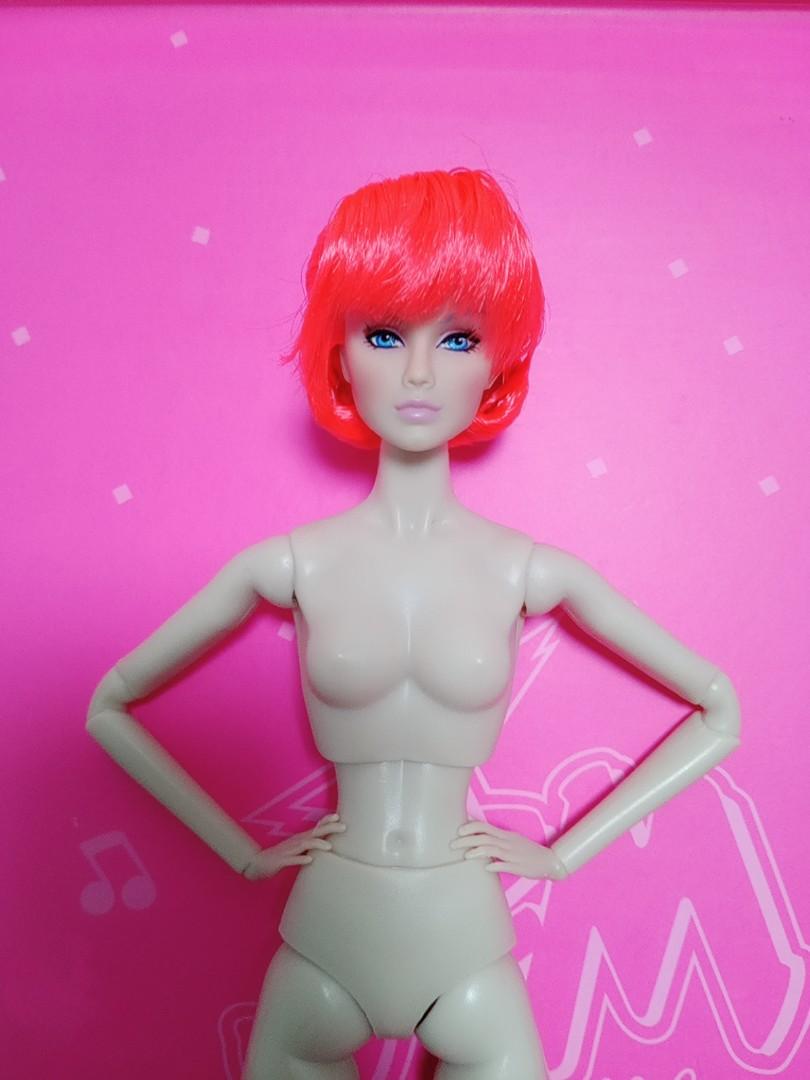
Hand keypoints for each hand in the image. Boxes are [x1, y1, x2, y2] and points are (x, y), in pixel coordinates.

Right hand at [242, 813, 345, 880]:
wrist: (257, 863)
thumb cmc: (280, 856)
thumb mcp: (297, 849)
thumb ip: (310, 845)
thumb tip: (326, 843)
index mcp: (300, 839)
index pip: (315, 827)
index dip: (326, 821)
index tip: (338, 816)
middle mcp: (295, 842)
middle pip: (314, 833)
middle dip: (328, 828)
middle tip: (343, 826)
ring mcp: (288, 851)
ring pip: (304, 845)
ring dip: (317, 844)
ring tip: (329, 846)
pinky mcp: (280, 861)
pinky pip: (291, 860)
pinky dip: (301, 859)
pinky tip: (310, 860)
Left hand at [450, 819, 567, 879]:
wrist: (548, 861)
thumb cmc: (527, 852)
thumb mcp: (512, 841)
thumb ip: (496, 840)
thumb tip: (479, 841)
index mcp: (505, 835)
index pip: (485, 827)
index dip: (471, 827)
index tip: (458, 831)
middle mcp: (507, 842)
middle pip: (484, 837)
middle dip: (467, 840)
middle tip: (453, 844)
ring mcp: (513, 854)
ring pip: (493, 849)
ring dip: (478, 851)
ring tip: (466, 856)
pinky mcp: (518, 866)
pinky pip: (505, 865)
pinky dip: (495, 865)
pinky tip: (486, 868)